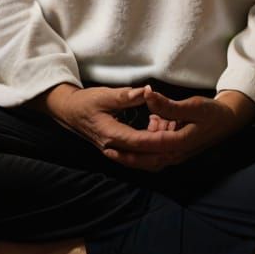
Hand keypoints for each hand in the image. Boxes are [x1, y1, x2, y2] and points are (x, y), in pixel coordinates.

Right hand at [53, 85, 180, 170]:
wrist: (70, 112)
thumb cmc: (86, 102)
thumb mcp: (105, 95)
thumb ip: (127, 96)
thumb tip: (147, 91)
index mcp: (112, 134)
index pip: (141, 142)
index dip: (160, 140)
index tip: (177, 135)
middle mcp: (114, 148)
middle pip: (145, 159)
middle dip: (165, 153)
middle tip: (184, 143)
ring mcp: (115, 152)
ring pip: (143, 162)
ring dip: (160, 154)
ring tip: (176, 141)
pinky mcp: (118, 151)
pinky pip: (139, 158)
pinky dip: (152, 153)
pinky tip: (162, 140)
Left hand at [102, 86, 253, 171]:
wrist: (228, 121)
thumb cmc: (212, 113)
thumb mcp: (193, 105)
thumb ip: (168, 104)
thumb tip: (148, 95)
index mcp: (179, 144)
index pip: (149, 147)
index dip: (129, 145)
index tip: (112, 142)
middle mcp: (176, 153)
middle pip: (146, 160)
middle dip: (126, 157)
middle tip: (107, 151)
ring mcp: (176, 153)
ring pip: (150, 159)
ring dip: (134, 155)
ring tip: (115, 147)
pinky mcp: (176, 148)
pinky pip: (156, 152)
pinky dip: (145, 148)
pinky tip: (136, 135)